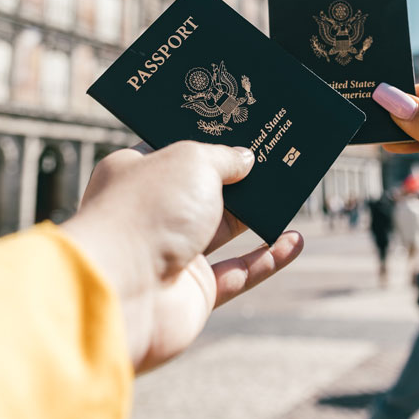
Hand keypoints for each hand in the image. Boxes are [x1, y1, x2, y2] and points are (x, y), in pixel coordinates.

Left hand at [61, 141, 303, 372]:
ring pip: (225, 229)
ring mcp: (173, 253)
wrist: (123, 291)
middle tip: (275, 157)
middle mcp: (152, 212)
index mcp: (135, 173)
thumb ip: (224, 157)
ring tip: (292, 193)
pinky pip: (239, 273)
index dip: (206, 137)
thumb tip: (245, 159)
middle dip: (239, 176)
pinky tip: (295, 241)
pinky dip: (269, 258)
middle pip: (204, 189)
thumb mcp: (192, 161)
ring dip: (259, 214)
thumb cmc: (147, 212)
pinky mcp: (194, 292)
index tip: (239, 126)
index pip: (173, 149)